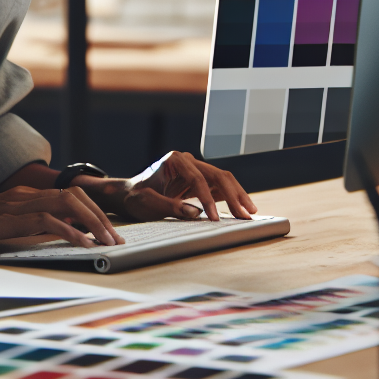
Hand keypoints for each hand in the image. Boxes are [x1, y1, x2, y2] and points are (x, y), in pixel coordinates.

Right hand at [0, 186, 124, 250]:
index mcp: (28, 194)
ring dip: (93, 223)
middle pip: (76, 195)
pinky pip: (48, 221)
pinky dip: (70, 231)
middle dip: (101, 216)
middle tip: (116, 239)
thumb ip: (29, 224)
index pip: (71, 194)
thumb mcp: (6, 223)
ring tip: (107, 242)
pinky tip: (82, 244)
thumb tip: (57, 234)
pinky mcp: (11, 218)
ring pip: (68, 203)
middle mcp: (28, 194)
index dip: (94, 210)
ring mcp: (20, 203)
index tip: (108, 230)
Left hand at [76, 151, 256, 221]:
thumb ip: (169, 207)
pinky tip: (241, 210)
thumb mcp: (146, 203)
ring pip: (223, 180)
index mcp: (175, 160)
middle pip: (217, 175)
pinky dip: (231, 199)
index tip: (214, 218)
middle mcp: (188, 161)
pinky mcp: (200, 182)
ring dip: (237, 196)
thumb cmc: (135, 197)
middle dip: (232, 195)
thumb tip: (196, 213)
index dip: (207, 198)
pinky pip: (219, 189)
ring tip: (250, 212)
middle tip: (245, 214)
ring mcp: (195, 170)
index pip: (197, 177)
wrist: (129, 195)